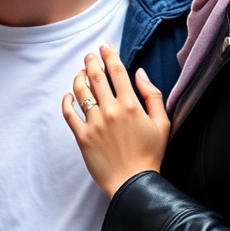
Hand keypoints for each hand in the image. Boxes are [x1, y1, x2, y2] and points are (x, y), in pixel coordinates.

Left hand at [62, 45, 169, 198]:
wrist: (134, 183)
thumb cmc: (151, 154)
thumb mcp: (163, 123)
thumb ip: (153, 95)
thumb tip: (141, 73)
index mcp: (131, 105)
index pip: (117, 71)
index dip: (109, 55)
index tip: (104, 47)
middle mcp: (110, 110)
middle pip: (96, 77)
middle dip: (91, 62)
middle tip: (90, 55)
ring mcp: (94, 123)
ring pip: (81, 92)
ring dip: (79, 77)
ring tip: (80, 72)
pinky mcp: (82, 137)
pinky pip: (69, 114)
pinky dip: (67, 102)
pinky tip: (68, 96)